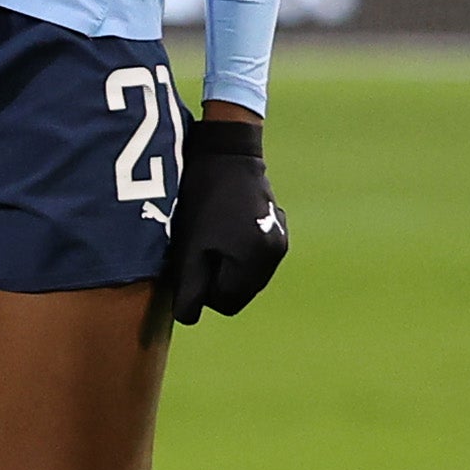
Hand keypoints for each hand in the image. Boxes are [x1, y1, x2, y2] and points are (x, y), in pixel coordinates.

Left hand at [142, 113, 288, 338]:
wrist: (227, 151)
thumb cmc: (201, 197)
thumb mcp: (188, 244)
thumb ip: (190, 285)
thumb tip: (188, 317)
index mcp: (254, 261)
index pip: (226, 302)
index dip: (202, 290)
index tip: (189, 263)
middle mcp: (275, 254)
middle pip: (240, 291)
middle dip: (216, 278)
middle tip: (196, 249)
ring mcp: (281, 239)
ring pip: (248, 275)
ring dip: (228, 265)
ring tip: (210, 235)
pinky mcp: (279, 225)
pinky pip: (256, 255)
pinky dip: (239, 251)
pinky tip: (224, 225)